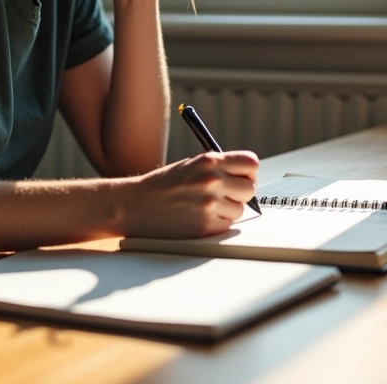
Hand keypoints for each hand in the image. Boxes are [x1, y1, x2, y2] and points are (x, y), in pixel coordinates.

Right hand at [121, 150, 258, 237]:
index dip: (248, 173)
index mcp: (210, 161)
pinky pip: (226, 225)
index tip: (241, 178)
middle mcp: (212, 180)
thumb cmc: (162, 185)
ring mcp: (209, 204)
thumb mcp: (191, 165)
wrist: (135, 204)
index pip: (251, 163)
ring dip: (227, 211)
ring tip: (205, 207)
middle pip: (250, 189)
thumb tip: (246, 179)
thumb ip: (219, 168)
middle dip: (240, 194)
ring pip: (239, 210)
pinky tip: (198, 217)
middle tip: (225, 196)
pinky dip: (216, 223)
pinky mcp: (205, 225)